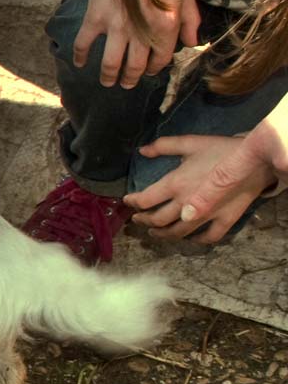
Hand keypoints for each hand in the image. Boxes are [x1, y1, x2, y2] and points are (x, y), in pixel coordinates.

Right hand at [75, 0, 201, 88]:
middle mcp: (140, 32)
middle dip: (131, 79)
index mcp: (165, 27)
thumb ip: (191, 20)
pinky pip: (84, 44)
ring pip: (111, 63)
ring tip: (108, 82)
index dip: (156, 68)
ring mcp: (115, 28)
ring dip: (109, 76)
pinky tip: (80, 64)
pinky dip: (80, 57)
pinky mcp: (95, 19)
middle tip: (128, 83)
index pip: (161, 58)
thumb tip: (193, 43)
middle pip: (135, 67)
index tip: (151, 70)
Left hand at [123, 133, 274, 242]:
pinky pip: (208, 237)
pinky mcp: (226, 220)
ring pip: (178, 233)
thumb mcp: (190, 143)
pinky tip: (190, 238)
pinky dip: (197, 241)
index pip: (145, 200)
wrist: (255, 159)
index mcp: (176, 183)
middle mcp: (187, 203)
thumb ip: (164, 146)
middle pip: (158, 220)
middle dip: (144, 221)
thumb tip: (142, 150)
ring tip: (155, 233)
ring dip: (163, 235)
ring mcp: (207, 214)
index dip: (133, 202)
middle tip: (138, 220)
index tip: (128, 201)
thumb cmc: (221, 149)